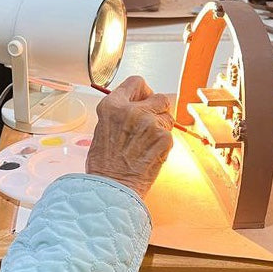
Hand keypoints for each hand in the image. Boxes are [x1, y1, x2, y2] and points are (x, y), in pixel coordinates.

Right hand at [87, 76, 173, 197]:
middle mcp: (131, 110)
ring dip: (162, 127)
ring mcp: (149, 123)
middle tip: (151, 123)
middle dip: (158, 109)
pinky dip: (164, 144)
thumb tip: (135, 108)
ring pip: (168, 117)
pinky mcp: (163, 138)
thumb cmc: (104, 165)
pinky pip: (170, 135)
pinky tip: (151, 154)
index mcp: (113, 106)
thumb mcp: (102, 129)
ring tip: (148, 144)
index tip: (144, 99)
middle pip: (159, 97)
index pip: (136, 82)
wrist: (112, 188)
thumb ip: (119, 114)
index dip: (143, 91)